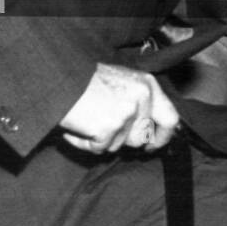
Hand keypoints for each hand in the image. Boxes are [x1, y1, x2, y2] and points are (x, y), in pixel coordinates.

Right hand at [59, 63, 178, 154]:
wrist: (56, 77)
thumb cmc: (84, 81)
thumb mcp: (122, 83)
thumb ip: (140, 102)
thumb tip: (151, 131)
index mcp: (148, 85)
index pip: (170, 119)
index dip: (162, 137)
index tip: (152, 146)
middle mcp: (142, 97)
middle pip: (143, 137)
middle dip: (123, 140)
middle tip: (104, 130)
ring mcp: (127, 112)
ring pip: (120, 145)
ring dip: (102, 140)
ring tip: (87, 120)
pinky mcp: (109, 126)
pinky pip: (99, 148)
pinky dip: (84, 143)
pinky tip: (76, 126)